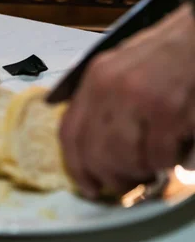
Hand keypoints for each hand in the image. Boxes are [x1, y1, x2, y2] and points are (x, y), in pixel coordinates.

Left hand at [59, 5, 194, 198]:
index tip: (88, 187)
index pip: (69, 132)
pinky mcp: (168, 109)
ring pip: (125, 158)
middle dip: (111, 177)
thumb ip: (98, 101)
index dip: (76, 167)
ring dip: (139, 172)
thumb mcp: (117, 68)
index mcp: (93, 80)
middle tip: (126, 185)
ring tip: (150, 168)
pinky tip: (172, 152)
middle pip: (95, 152)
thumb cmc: (161, 53)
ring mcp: (138, 99)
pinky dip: (166, 162)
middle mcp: (109, 89)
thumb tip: (87, 145)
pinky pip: (159, 155)